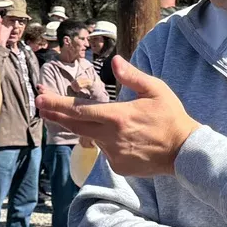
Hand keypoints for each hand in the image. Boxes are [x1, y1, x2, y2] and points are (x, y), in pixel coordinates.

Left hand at [36, 58, 197, 177]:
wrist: (185, 152)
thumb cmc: (171, 117)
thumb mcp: (156, 90)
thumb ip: (132, 76)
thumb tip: (115, 61)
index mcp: (118, 116)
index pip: (80, 110)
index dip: (57, 105)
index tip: (41, 99)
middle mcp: (111, 137)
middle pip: (76, 125)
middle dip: (57, 115)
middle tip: (41, 106)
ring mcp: (113, 154)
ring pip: (93, 138)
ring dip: (89, 128)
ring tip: (95, 121)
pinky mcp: (118, 166)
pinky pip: (106, 151)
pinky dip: (108, 142)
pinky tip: (125, 139)